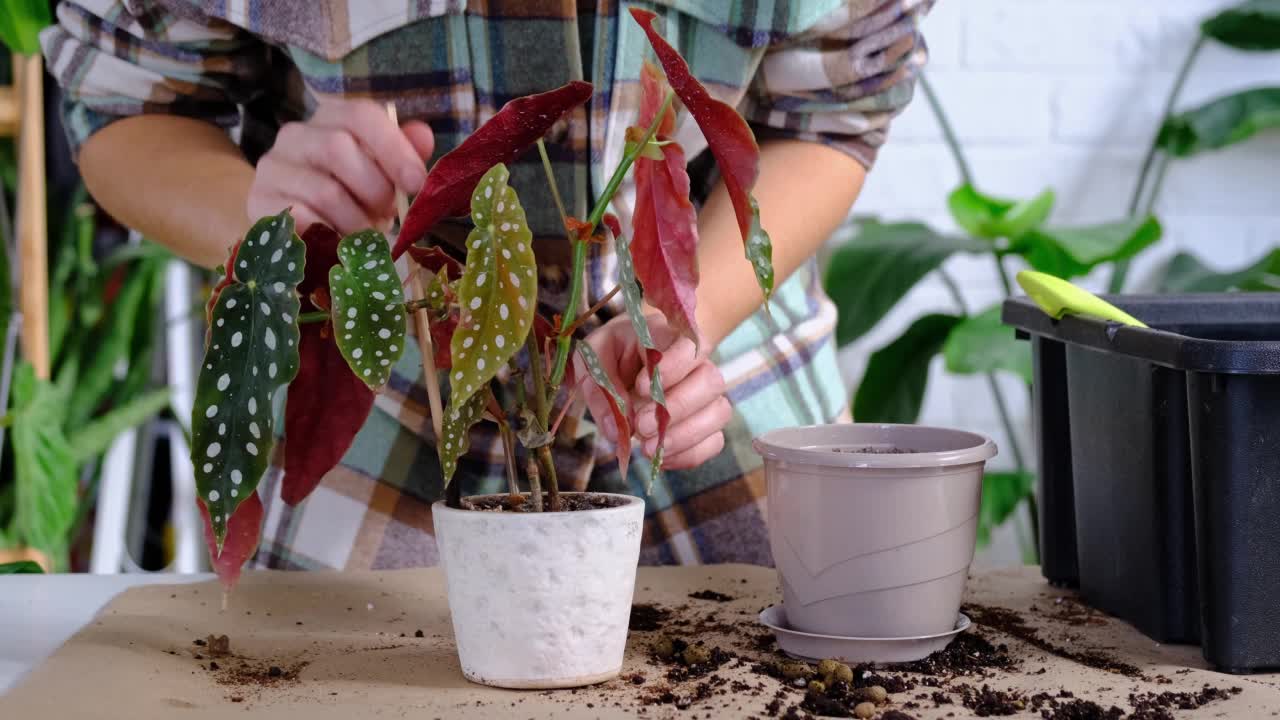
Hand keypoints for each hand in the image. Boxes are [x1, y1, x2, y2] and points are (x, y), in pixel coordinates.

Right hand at [248, 99, 434, 233]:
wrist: (293, 225)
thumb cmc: (348, 196)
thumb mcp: (380, 175)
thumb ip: (403, 154)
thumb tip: (423, 136)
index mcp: (332, 119)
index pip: (361, 115)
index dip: (394, 148)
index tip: (416, 184)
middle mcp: (296, 135)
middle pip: (339, 149)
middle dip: (374, 189)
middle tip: (386, 215)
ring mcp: (273, 168)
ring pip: (325, 191)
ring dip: (356, 221)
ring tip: (364, 234)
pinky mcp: (260, 203)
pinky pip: (304, 220)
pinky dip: (331, 235)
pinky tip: (338, 241)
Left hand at [578, 313, 730, 469]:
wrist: (626, 361)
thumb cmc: (611, 354)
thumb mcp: (593, 359)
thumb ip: (600, 388)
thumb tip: (616, 431)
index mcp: (669, 336)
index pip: (689, 345)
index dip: (671, 368)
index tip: (640, 388)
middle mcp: (698, 363)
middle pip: (710, 381)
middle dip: (676, 408)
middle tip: (641, 426)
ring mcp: (707, 394)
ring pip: (718, 412)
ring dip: (684, 436)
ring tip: (647, 448)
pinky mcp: (707, 421)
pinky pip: (714, 441)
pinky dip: (689, 455)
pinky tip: (660, 457)